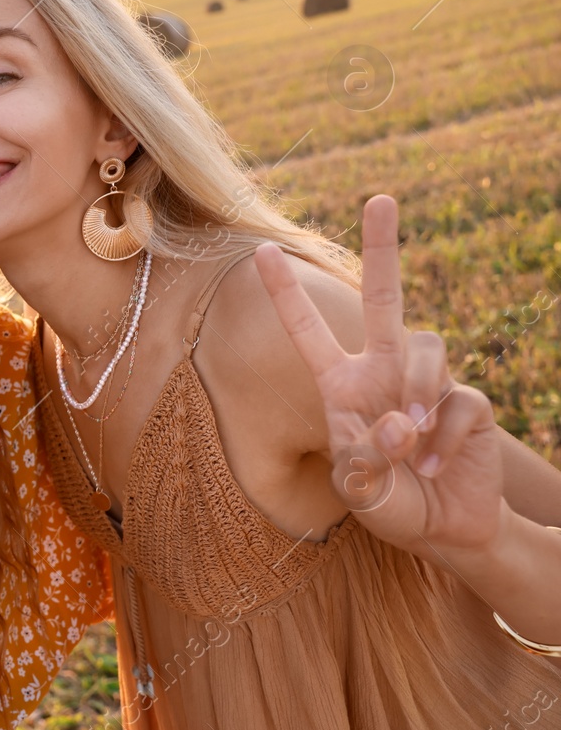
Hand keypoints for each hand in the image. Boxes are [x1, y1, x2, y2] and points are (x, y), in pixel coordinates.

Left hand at [255, 195, 504, 558]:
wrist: (446, 530)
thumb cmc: (390, 504)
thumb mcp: (359, 488)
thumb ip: (366, 457)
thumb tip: (399, 421)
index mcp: (340, 384)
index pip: (307, 330)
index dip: (285, 293)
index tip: (260, 252)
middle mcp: (382, 372)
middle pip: (383, 297)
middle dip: (383, 248)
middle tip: (380, 199)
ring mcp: (427, 383)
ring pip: (427, 346)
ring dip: (417, 393)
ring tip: (411, 442)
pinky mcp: (468, 403)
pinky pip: (460, 401)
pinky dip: (448, 438)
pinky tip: (438, 468)